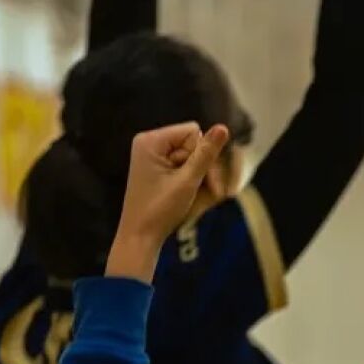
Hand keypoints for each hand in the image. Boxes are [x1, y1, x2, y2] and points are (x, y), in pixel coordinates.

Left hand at [106, 123, 229, 281]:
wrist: (140, 236)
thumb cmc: (161, 210)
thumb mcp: (187, 181)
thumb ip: (206, 154)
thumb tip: (223, 127)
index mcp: (151, 141)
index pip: (193, 131)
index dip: (202, 154)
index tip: (201, 179)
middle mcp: (149, 143)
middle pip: (193, 143)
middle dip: (203, 166)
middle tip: (211, 191)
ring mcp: (152, 155)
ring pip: (192, 156)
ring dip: (200, 175)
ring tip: (200, 195)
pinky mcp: (156, 167)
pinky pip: (184, 165)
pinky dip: (191, 179)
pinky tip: (189, 194)